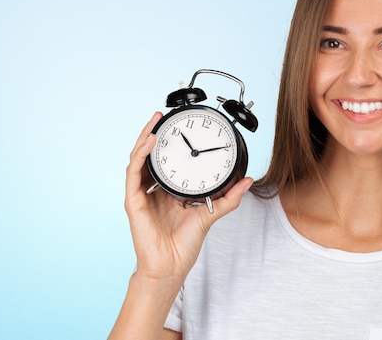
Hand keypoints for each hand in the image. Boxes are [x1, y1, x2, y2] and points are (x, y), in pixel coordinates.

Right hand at [125, 112, 252, 283]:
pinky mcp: (133, 201)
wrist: (171, 266)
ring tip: (155, 121)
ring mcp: (141, 193)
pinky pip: (133, 173)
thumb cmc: (184, 244)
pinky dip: (141, 155)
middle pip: (148, 154)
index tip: (179, 125)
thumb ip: (229, 197)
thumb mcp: (210, 214)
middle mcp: (152, 189)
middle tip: (162, 114)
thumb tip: (247, 181)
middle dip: (153, 132)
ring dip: (145, 137)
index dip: (169, 141)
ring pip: (138, 158)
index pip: (165, 159)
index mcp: (167, 190)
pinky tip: (150, 142)